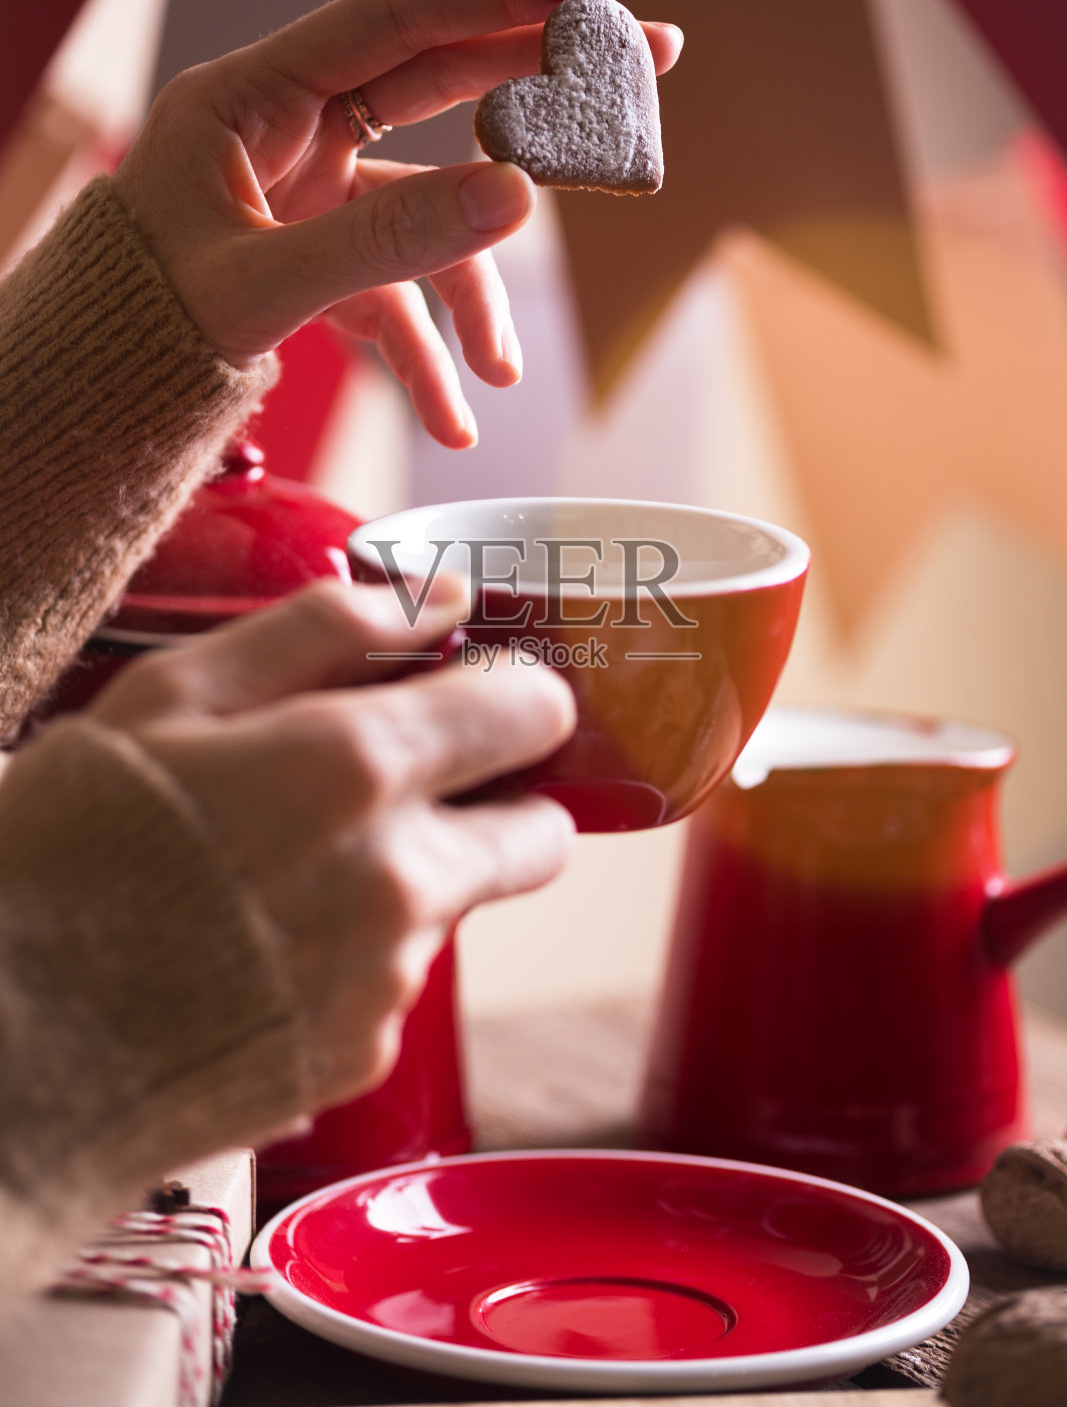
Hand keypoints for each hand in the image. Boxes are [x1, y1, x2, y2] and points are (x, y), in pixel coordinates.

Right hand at [88, 578, 575, 1106]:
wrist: (11, 1051)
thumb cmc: (63, 853)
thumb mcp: (168, 696)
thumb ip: (322, 628)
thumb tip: (438, 597)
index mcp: (359, 768)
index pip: (533, 712)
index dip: (512, 694)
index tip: (473, 695)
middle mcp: (401, 881)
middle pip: (542, 833)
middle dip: (496, 800)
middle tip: (405, 789)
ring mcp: (388, 981)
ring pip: (457, 905)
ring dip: (404, 878)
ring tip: (274, 876)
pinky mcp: (362, 1057)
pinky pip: (396, 983)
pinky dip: (352, 957)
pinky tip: (257, 948)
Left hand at [112, 0, 682, 446]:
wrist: (97, 385)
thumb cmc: (137, 319)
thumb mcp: (260, 283)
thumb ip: (388, 243)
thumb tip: (516, 198)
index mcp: (255, 98)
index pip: (397, 17)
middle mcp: (295, 132)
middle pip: (441, 85)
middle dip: (541, 87)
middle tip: (643, 64)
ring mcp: (316, 197)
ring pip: (433, 213)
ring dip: (474, 297)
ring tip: (498, 375)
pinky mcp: (326, 259)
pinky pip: (400, 294)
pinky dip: (429, 355)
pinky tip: (453, 418)